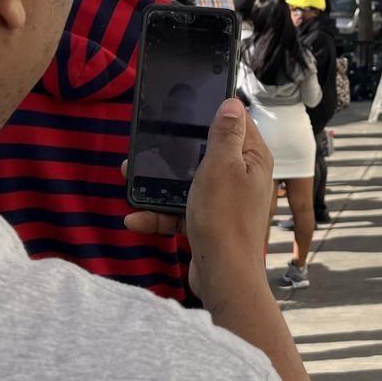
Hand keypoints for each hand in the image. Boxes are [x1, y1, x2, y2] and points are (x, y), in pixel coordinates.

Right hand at [125, 99, 273, 300]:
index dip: (212, 113)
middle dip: (175, 153)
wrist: (223, 277)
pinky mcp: (209, 222)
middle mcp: (242, 177)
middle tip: (148, 146)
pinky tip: (135, 218)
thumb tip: (233, 102)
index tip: (186, 106)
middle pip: (206, 153)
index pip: (236, 123)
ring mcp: (225, 201)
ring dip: (159, 185)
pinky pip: (181, 211)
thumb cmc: (225, 219)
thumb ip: (225, 133)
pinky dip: (159, 215)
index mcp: (252, 158)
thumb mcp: (222, 166)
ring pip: (188, 183)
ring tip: (129, 180)